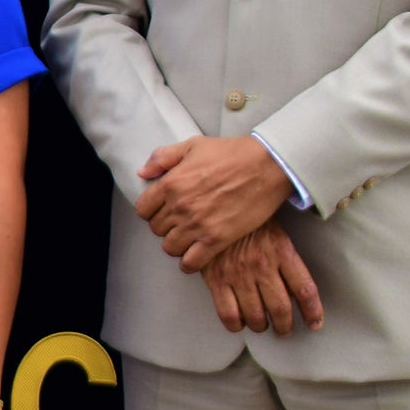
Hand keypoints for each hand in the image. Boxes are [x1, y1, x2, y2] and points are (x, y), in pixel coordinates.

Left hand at [136, 134, 294, 270]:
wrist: (267, 165)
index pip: (143, 210)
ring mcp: (197, 225)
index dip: (151, 211)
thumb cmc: (232, 153)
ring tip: (187, 238)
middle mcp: (180, 207)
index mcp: (170, 184)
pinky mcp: (217, 239)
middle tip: (179, 222)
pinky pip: (191, 262)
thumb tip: (142, 172)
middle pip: (156, 229)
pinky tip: (194, 256)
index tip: (162, 210)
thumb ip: (163, 158)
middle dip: (165, 226)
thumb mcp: (193, 145)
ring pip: (170, 247)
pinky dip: (189, 263)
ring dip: (176, 244)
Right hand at [198, 226, 326, 335]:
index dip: (313, 312)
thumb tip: (296, 289)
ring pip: (256, 316)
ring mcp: (239, 274)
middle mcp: (263, 266)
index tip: (315, 324)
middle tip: (284, 329)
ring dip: (261, 326)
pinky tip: (239, 323)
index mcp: (282, 251)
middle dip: (285, 326)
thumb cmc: (248, 219)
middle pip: (281, 309)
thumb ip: (287, 258)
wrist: (214, 204)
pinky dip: (236, 325)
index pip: (305, 290)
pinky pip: (228, 314)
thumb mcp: (275, 231)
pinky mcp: (216, 279)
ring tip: (261, 324)